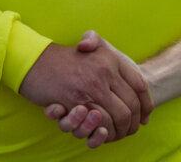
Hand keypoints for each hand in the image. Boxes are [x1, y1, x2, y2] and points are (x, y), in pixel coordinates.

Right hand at [22, 31, 151, 147]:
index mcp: (112, 59)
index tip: (146, 115)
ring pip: (118, 117)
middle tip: (132, 130)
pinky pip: (98, 123)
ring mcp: (90, 88)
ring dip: (121, 130)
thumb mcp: (93, 45)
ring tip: (119, 135)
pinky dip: (103, 132)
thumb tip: (127, 75)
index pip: (140, 85)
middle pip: (131, 105)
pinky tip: (104, 134)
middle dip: (134, 122)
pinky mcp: (75, 102)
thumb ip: (119, 60)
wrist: (35, 60)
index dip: (146, 103)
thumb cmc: (66, 56)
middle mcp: (105, 72)